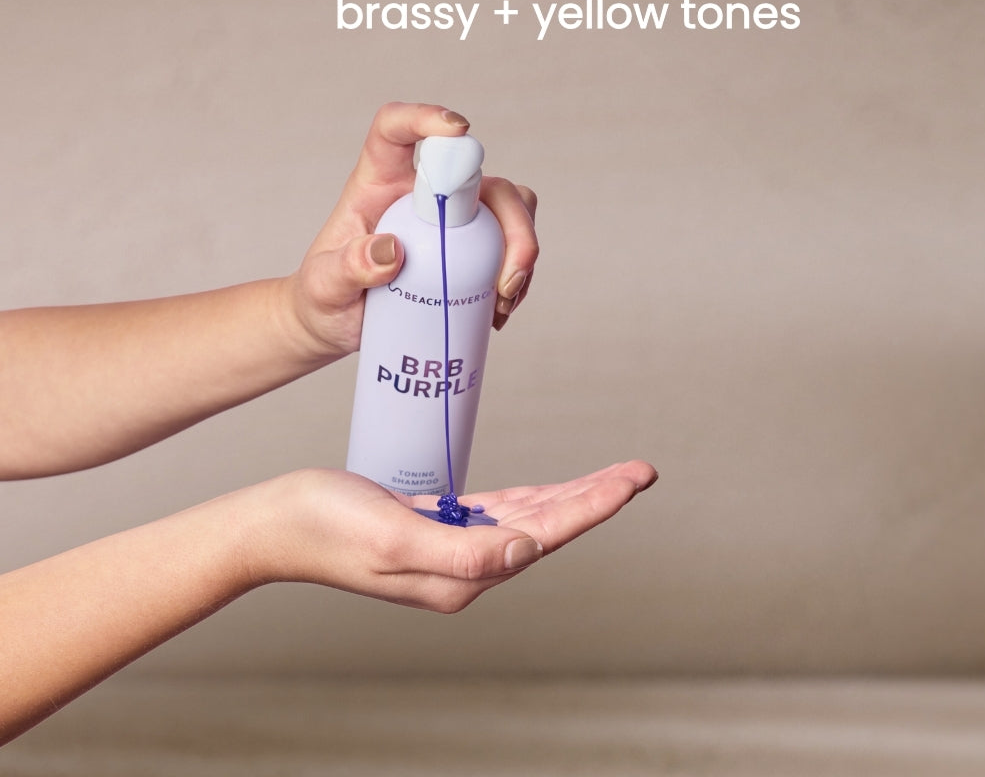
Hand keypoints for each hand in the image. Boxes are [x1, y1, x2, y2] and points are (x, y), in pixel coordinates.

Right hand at [245, 460, 657, 612]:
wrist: (277, 522)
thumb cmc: (325, 525)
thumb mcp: (394, 538)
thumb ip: (463, 552)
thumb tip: (527, 550)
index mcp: (460, 578)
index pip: (544, 536)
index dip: (593, 505)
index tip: (633, 480)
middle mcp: (463, 570)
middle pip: (547, 527)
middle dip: (595, 497)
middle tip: (641, 472)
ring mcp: (450, 550)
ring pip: (527, 518)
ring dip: (571, 495)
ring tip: (612, 478)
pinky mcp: (435, 529)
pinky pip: (496, 512)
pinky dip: (529, 497)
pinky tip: (550, 491)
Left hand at [285, 102, 538, 361]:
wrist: (336, 323)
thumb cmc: (324, 296)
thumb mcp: (324, 286)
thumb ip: (348, 267)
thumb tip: (390, 251)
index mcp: (379, 183)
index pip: (396, 131)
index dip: (424, 119)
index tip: (459, 130)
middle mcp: (423, 194)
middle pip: (483, 179)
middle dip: (511, 222)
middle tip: (507, 279)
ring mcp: (452, 221)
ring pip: (508, 209)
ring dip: (521, 251)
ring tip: (504, 299)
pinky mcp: (470, 250)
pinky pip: (510, 248)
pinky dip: (517, 277)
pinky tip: (501, 309)